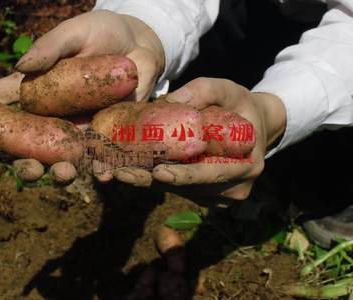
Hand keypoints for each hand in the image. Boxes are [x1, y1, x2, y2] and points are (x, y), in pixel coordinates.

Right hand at [0, 10, 164, 181]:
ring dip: (64, 172)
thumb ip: (50, 48)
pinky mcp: (112, 131)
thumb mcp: (75, 33)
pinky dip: (104, 169)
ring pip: (67, 158)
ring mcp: (84, 125)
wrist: (141, 43)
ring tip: (67, 174)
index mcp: (38, 90)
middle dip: (28, 163)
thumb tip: (22, 67)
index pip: (0, 103)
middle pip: (32, 144)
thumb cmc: (102, 33)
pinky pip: (105, 156)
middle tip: (31, 169)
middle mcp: (56, 114)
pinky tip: (105, 175)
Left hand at [113, 77, 285, 199]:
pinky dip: (158, 180)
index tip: (157, 173)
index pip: (211, 174)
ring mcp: (221, 197)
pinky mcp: (208, 196)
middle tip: (122, 173)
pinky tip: (135, 168)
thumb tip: (167, 102)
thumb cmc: (240, 105)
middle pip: (189, 187)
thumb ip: (201, 92)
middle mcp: (235, 188)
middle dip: (154, 180)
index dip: (184, 176)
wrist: (255, 125)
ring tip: (120, 169)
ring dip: (150, 181)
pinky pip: (180, 190)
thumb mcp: (227, 90)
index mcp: (247, 166)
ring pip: (180, 191)